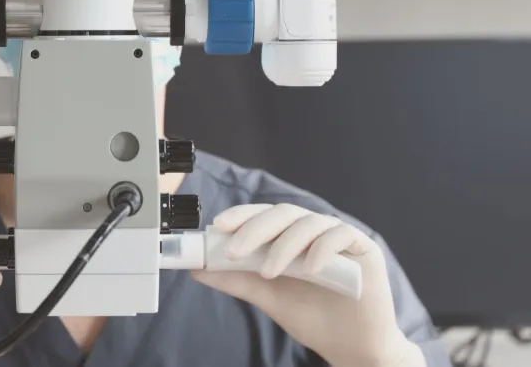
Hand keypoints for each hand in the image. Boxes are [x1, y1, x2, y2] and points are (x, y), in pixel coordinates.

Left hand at [191, 204, 422, 366]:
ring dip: (284, 245)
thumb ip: (236, 280)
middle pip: (283, 214)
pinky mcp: (364, 249)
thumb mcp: (267, 296)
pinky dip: (323, 248)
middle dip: (255, 229)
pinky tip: (310, 269)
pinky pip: (341, 235)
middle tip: (234, 251)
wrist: (351, 347)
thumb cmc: (311, 317)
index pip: (263, 215)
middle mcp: (313, 230)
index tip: (217, 226)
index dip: (241, 215)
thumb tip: (197, 269)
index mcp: (290, 235)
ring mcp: (339, 237)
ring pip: (309, 223)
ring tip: (268, 272)